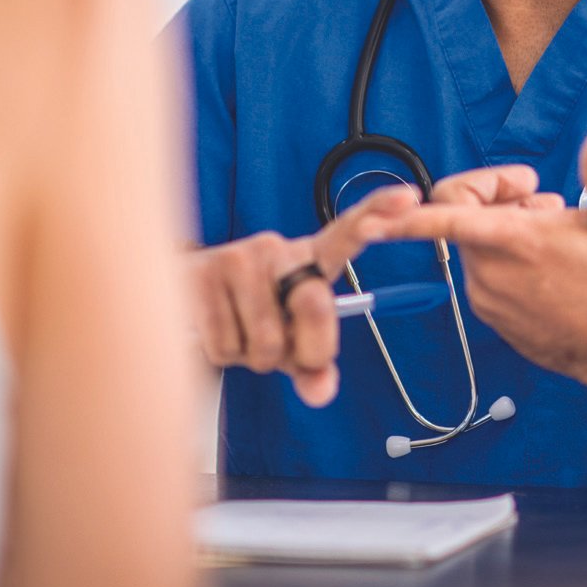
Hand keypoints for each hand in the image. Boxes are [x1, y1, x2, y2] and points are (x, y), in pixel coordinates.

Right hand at [187, 163, 538, 406]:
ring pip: (265, 343)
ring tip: (239, 331)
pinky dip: (222, 353)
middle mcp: (276, 249)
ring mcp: (240, 257)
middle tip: (280, 346)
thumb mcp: (288, 345)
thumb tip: (320, 389)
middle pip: (316, 307)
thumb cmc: (246, 318)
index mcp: (305, 260)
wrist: (178, 297)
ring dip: (251, 356)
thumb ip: (313, 368)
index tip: (407, 196)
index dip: (376, 214)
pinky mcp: (205, 275)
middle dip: (302, 348)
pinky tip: (215, 328)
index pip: (345, 236)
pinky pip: (227, 346)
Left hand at [390, 121, 586, 388]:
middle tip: (543, 202)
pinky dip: (503, 259)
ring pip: (475, 243)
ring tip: (552, 233)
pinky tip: (543, 264)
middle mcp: (489, 270)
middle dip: (499, 198)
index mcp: (510, 240)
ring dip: (504, 229)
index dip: (403, 214)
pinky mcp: (491, 316)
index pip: (441, 216)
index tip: (372, 215)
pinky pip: (483, 272)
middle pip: (465, 213)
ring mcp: (487, 296)